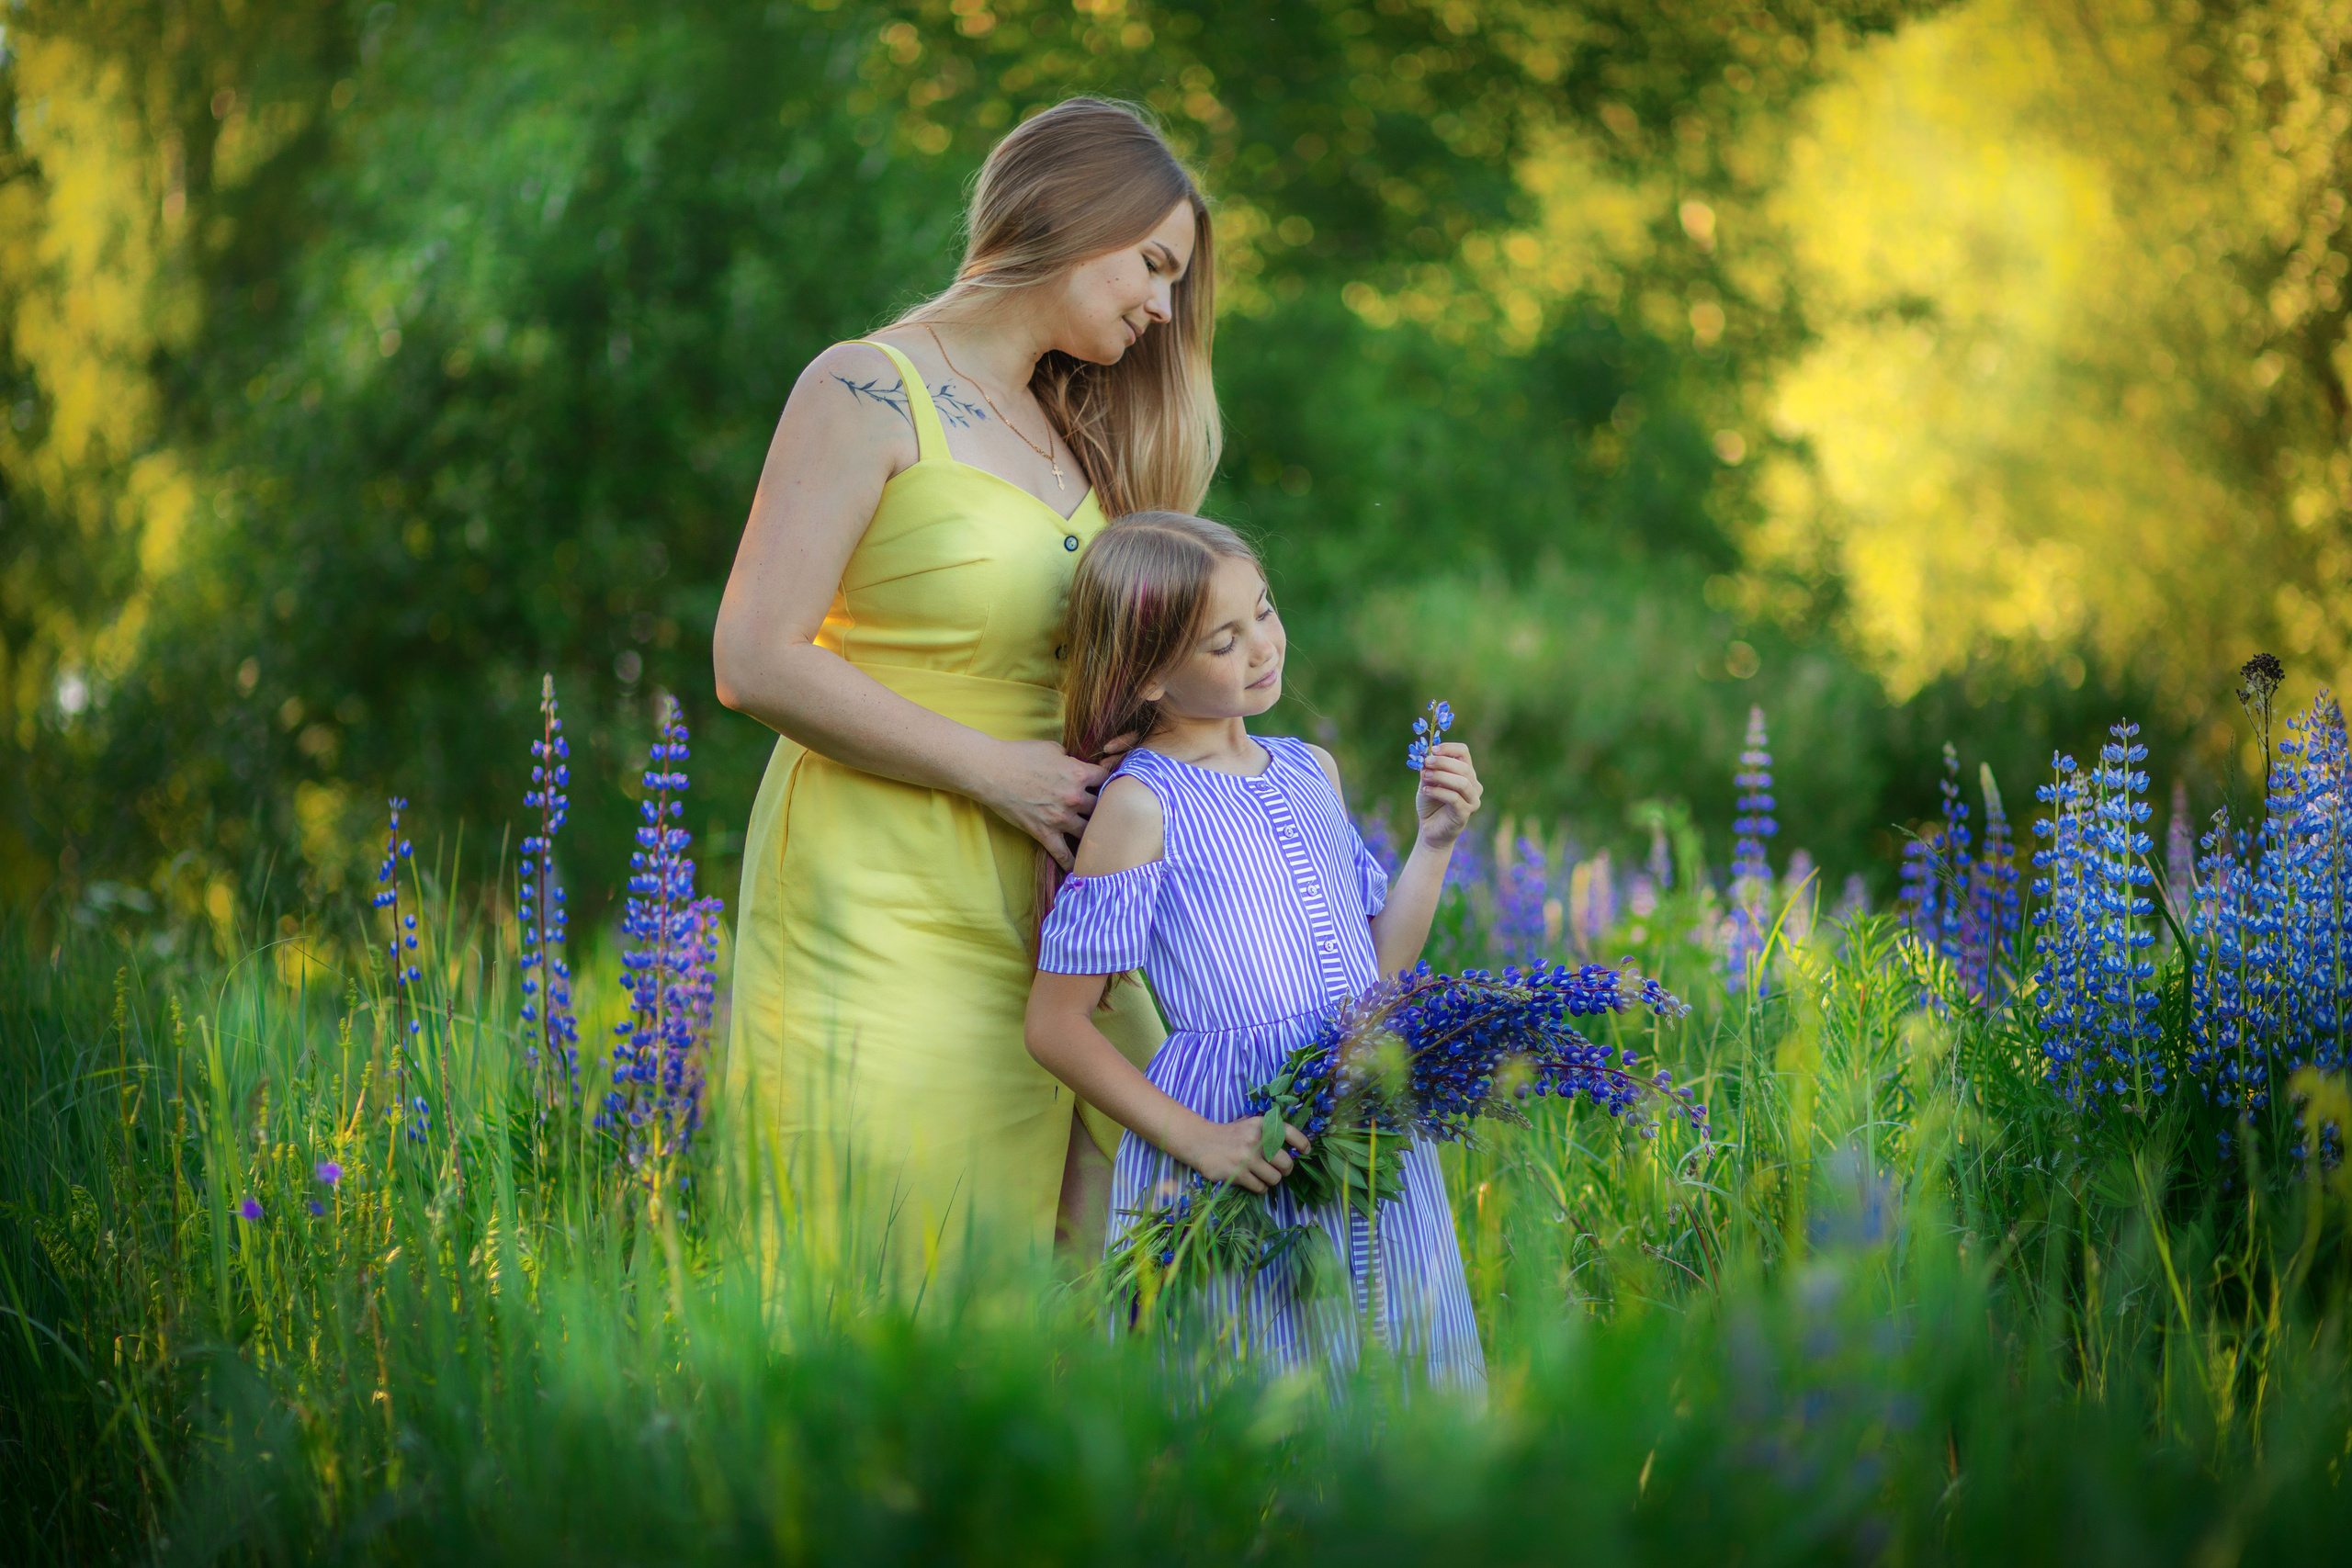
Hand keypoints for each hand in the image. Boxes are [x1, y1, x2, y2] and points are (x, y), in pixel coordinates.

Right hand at [971, 737, 1109, 870]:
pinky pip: (1062, 853)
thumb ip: (1071, 758)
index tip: (1107, 786)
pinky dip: (1071, 862)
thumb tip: (1076, 764)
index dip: (1109, 782)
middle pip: (1103, 808)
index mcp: (1078, 774)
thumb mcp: (1053, 748)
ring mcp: (1060, 818)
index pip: (1107, 780)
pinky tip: (1079, 869)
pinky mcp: (1044, 832)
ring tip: (1100, 840)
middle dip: (1105, 810)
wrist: (992, 771)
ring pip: (1088, 832)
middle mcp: (1074, 798)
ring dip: (1093, 834)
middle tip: (1107, 814)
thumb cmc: (1020, 755)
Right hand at [1170, 1113, 1310, 1193]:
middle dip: (1285, 1170)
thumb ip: (1268, 1132)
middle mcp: (1256, 1140)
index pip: (1290, 1133)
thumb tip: (1294, 1147)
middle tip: (1279, 1169)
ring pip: (1275, 1178)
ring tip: (1263, 1175)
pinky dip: (1260, 1187)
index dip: (1303, 1144)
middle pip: (1287, 1163)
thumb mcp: (1249, 1124)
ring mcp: (1247, 1158)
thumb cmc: (1230, 1135)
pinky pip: (1260, 1187)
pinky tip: (1253, 1181)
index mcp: (1261, 1125)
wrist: (1201, 1143)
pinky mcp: (1237, 1174)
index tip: (1306, 1151)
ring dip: (1271, 1180)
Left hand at [1414, 741, 1482, 848]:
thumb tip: (1426, 757)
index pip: (1463, 753)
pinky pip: (1454, 798)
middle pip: (1463, 767)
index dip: (1449, 748)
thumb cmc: (1430, 804)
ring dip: (1441, 776)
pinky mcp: (1465, 813)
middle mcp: (1473, 785)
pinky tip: (1426, 791)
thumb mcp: (1426, 783)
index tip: (1433, 749)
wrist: (1430, 830)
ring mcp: (1472, 800)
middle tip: (1426, 762)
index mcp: (1466, 773)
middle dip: (1442, 762)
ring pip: (1461, 782)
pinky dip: (1438, 792)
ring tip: (1425, 776)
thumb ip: (1428, 770)